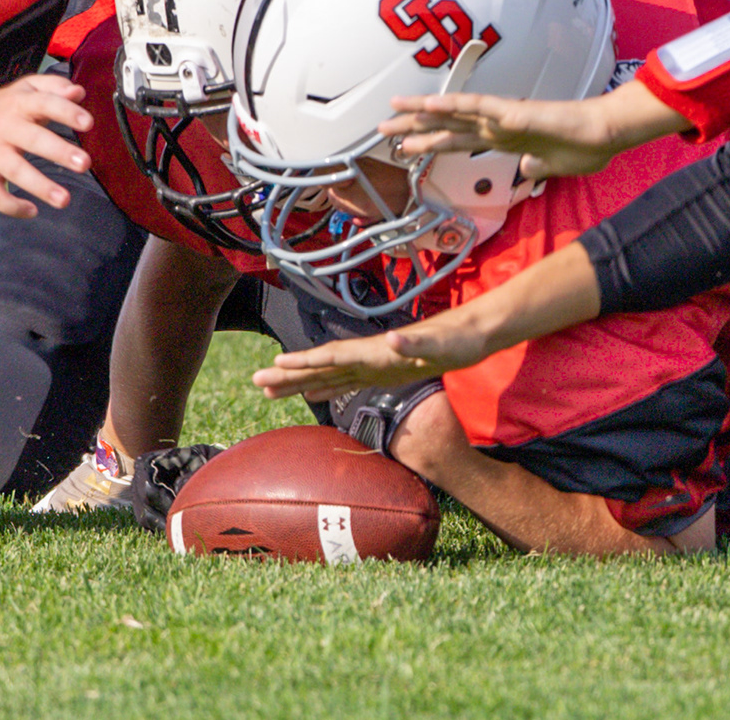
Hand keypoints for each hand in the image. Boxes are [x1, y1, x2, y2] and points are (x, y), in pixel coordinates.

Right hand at [0, 72, 93, 216]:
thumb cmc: (7, 106)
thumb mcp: (28, 88)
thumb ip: (54, 87)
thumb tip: (78, 92)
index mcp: (20, 104)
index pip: (44, 104)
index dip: (66, 112)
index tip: (88, 123)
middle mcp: (5, 128)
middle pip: (32, 140)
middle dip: (59, 152)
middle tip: (84, 163)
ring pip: (15, 171)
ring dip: (40, 186)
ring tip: (65, 199)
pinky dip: (10, 206)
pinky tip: (32, 210)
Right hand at [251, 317, 495, 398]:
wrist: (473, 335)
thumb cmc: (458, 340)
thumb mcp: (441, 345)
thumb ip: (416, 345)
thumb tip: (392, 340)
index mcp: (377, 350)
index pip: (333, 356)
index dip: (304, 362)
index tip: (276, 366)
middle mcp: (370, 355)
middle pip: (321, 365)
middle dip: (289, 374)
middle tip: (256, 381)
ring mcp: (374, 363)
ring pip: (327, 375)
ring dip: (299, 382)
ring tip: (270, 390)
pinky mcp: (383, 373)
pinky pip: (345, 383)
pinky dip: (325, 389)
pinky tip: (311, 394)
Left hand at [379, 83, 680, 179]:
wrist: (607, 134)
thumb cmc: (586, 147)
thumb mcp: (553, 166)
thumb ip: (535, 168)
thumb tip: (524, 172)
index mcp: (505, 138)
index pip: (459, 140)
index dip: (431, 142)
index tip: (405, 147)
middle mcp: (498, 125)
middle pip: (448, 125)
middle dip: (414, 128)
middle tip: (382, 128)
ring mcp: (504, 117)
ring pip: (455, 112)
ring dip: (423, 112)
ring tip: (394, 109)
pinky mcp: (515, 114)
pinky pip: (478, 108)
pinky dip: (453, 105)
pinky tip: (431, 104)